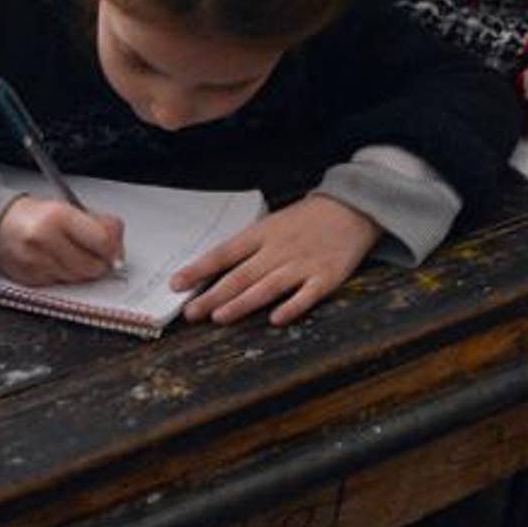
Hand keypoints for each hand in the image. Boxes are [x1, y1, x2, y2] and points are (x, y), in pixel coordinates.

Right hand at [0, 194, 125, 285]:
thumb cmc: (31, 214)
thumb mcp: (65, 207)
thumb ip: (94, 224)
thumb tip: (117, 247)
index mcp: (57, 216)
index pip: (102, 240)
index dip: (114, 248)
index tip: (115, 250)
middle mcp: (45, 240)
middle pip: (93, 266)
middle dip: (100, 262)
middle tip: (98, 254)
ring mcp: (35, 262)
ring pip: (78, 278)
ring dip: (82, 270)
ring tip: (72, 254)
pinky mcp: (29, 279)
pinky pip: (60, 284)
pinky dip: (63, 275)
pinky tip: (55, 261)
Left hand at [171, 194, 379, 326]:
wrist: (351, 207)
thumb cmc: (304, 221)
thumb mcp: (271, 225)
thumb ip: (246, 248)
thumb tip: (211, 271)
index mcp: (261, 234)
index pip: (223, 253)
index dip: (199, 269)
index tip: (176, 284)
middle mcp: (278, 249)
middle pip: (241, 275)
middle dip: (213, 295)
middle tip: (190, 313)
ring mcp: (303, 264)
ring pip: (268, 286)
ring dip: (243, 303)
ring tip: (220, 316)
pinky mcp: (327, 277)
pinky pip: (307, 295)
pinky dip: (292, 307)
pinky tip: (276, 319)